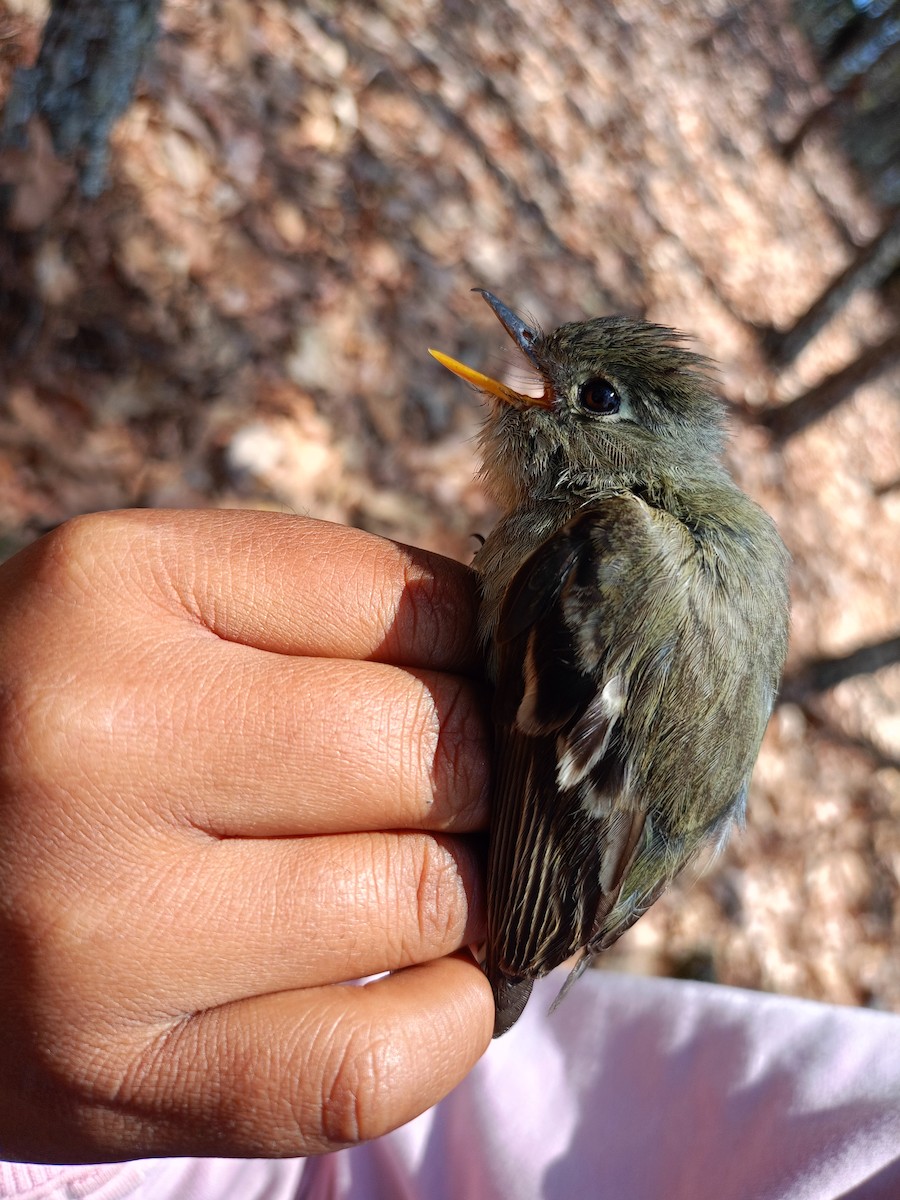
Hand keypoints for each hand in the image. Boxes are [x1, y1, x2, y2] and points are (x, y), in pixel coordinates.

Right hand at [0, 510, 492, 1162]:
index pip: (410, 601)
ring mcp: (98, 924)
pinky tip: (422, 983)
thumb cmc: (78, 728)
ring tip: (422, 877)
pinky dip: (449, 1020)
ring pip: (425, 897)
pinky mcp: (118, 1076)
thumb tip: (523, 662)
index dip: (480, 651)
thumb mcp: (159, 613)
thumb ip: (322, 607)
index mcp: (110, 587)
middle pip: (431, 747)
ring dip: (466, 893)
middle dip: (481, 774)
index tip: (471, 685)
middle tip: (459, 789)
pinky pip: (376, 1061)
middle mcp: (88, 743)